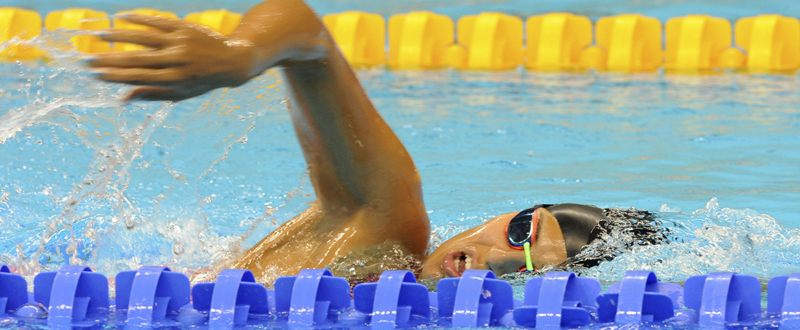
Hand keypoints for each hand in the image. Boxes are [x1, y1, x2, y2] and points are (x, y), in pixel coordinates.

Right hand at [89, 14, 254, 101]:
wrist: (233, 60)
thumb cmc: (203, 81)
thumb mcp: (182, 94)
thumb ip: (153, 95)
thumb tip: (123, 99)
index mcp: (176, 80)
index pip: (140, 78)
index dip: (117, 76)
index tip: (96, 75)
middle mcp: (178, 61)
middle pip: (138, 59)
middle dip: (110, 60)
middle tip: (87, 59)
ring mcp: (180, 42)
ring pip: (144, 37)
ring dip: (119, 36)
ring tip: (99, 35)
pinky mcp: (183, 27)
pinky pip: (157, 21)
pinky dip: (138, 19)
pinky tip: (120, 17)